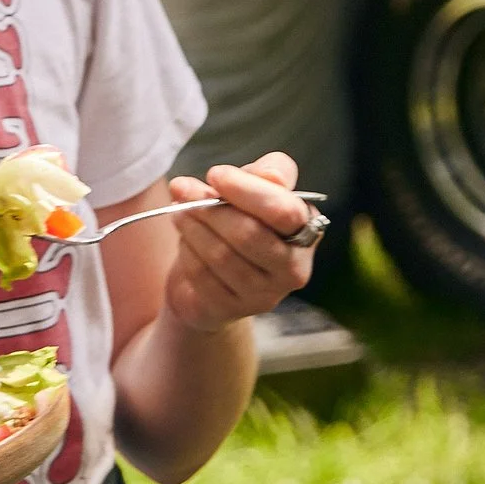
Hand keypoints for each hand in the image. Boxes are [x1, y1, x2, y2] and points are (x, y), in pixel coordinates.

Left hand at [163, 153, 314, 334]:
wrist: (214, 273)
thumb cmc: (238, 220)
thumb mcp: (252, 189)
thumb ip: (264, 175)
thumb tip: (272, 175)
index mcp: (305, 230)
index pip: (284, 212)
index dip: (247, 190)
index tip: (215, 174)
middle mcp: (293, 268)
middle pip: (249, 235)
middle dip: (209, 207)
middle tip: (182, 188)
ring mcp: (266, 294)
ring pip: (222, 256)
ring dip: (193, 227)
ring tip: (179, 211)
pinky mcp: (234, 309)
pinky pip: (203, 276)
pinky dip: (187, 252)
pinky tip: (185, 240)